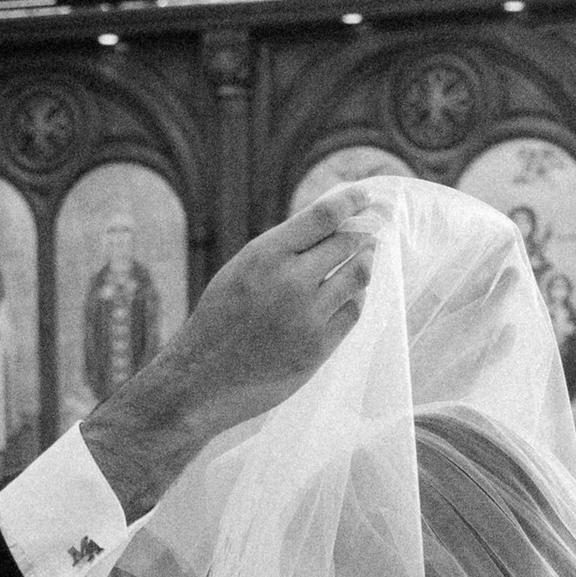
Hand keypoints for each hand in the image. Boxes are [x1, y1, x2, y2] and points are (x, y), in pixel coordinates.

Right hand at [80, 189, 385, 517]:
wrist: (202, 379)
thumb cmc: (219, 321)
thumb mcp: (241, 269)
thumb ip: (282, 250)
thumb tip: (331, 227)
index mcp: (265, 255)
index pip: (325, 216)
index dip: (351, 202)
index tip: (365, 197)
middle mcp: (290, 282)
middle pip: (347, 244)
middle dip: (364, 233)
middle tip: (372, 229)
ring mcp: (308, 317)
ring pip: (357, 277)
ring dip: (365, 263)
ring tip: (365, 258)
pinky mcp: (318, 348)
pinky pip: (352, 312)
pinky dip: (355, 298)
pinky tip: (350, 294)